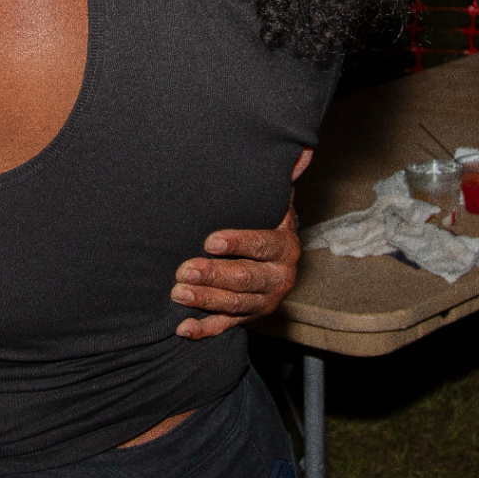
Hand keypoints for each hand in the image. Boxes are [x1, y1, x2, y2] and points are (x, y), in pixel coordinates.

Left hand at [169, 148, 312, 339]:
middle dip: (215, 275)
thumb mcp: (274, 198)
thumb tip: (300, 147)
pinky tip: (183, 328)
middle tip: (185, 269)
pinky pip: (226, 326)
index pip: (263, 244)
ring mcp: (263, 300)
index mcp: (285, 246)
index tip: (210, 240)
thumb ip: (282, 176)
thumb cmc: (263, 219)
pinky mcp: (248, 317)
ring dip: (206, 300)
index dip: (238, 243)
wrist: (271, 259)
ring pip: (235, 304)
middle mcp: (279, 276)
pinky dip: (205, 329)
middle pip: (246, 278)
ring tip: (178, 292)